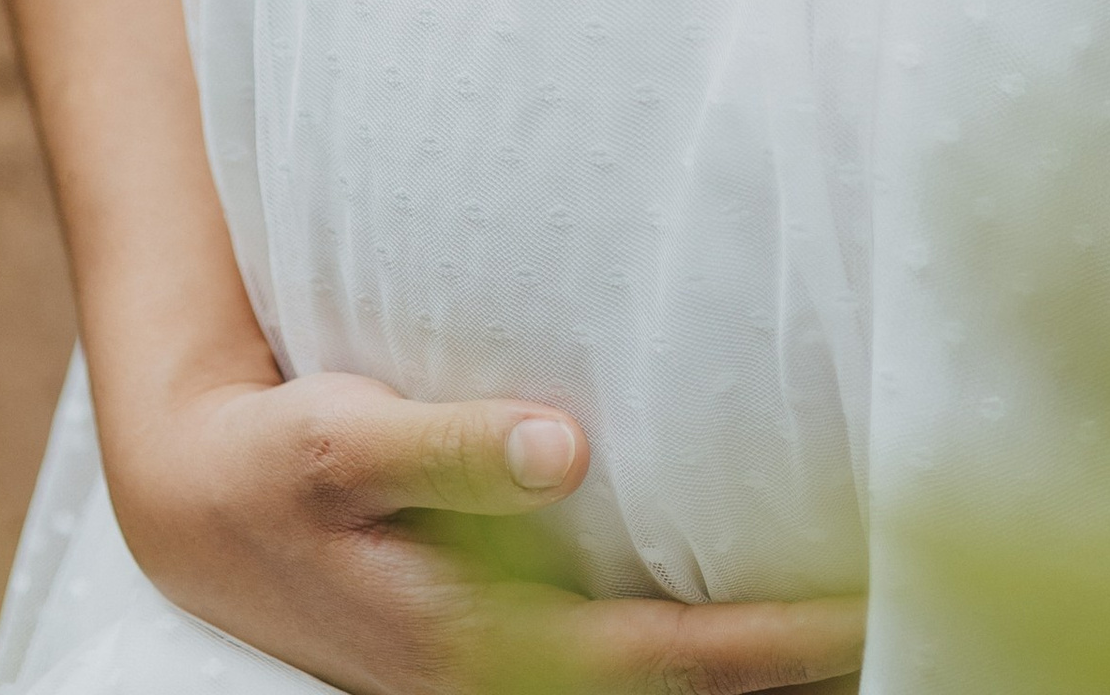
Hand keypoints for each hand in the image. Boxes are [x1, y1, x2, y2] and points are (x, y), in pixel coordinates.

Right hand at [107, 364, 863, 694]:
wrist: (197, 505)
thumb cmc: (278, 463)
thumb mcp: (338, 440)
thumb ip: (448, 443)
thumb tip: (562, 447)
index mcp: (481, 639)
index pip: (671, 659)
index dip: (778, 638)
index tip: (869, 599)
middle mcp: (505, 674)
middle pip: (689, 691)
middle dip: (798, 656)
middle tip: (912, 596)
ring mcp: (503, 668)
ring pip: (657, 685)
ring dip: (758, 657)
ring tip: (868, 599)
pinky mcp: (497, 639)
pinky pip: (620, 654)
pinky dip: (699, 641)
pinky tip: (757, 595)